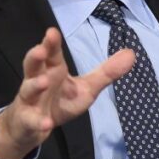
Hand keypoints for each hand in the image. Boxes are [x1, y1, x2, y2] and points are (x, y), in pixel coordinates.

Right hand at [0, 27, 133, 158]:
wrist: (32, 127)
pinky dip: (38, 122)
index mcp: (53, 70)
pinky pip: (31, 121)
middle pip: (33, 66)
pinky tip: (47, 124)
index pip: (51, 53)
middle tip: (41, 50)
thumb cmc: (60, 101)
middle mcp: (37, 81)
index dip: (51, 43)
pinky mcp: (27, 121)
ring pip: (28, 89)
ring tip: (44, 82)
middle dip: (35, 57)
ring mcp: (30, 101)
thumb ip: (106, 73)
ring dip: (35, 85)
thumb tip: (131, 53)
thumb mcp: (86, 88)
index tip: (52, 32)